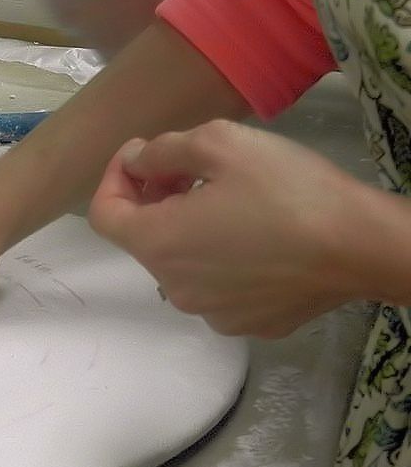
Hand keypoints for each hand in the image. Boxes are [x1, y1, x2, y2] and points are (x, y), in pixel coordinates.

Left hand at [87, 120, 367, 337]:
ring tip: (229, 200)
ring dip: (189, 229)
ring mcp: (212, 313)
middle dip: (155, 200)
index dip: (115, 179)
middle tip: (190, 169)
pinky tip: (258, 235)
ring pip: (182, 264)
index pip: (104, 215)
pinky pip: (219, 286)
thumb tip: (136, 162)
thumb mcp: (220, 143)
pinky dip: (223, 258)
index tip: (142, 156)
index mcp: (157, 244)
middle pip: (144, 238)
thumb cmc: (287, 190)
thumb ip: (162, 150)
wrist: (362, 246)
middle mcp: (174, 287)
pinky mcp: (250, 323)